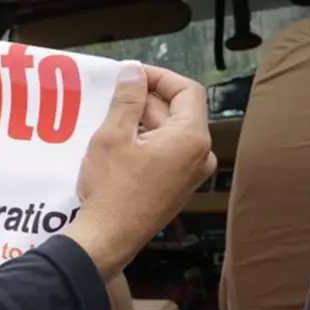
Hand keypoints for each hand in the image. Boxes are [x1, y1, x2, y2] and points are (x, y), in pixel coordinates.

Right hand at [65, 63, 215, 277]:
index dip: (158, 76)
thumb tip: (133, 72)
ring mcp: (190, 175)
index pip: (186, 90)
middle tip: (114, 96)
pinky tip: (120, 146)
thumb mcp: (113, 136)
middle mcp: (200, 155)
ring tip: (112, 120)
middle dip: (146, 99)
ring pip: (170, 134)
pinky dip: (147, 142)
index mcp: (191, 138)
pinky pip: (167, 154)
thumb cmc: (112, 188)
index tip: (131, 75)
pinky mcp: (176, 188)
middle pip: (178, 112)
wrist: (109, 237)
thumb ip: (127, 99)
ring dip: (143, 121)